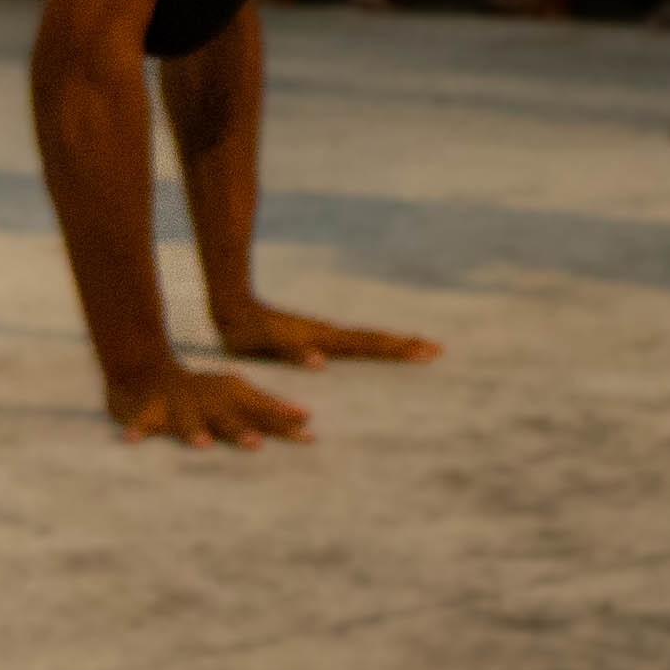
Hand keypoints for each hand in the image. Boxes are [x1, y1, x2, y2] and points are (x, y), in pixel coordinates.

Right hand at [105, 358, 313, 449]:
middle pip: (226, 418)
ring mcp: (176, 405)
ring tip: (202, 446)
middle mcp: (205, 400)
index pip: (260, 409)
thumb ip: (268, 407)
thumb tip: (308, 418)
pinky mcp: (148, 412)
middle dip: (240, 430)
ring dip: (194, 431)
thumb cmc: (203, 391)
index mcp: (227, 396)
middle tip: (256, 444)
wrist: (148, 369)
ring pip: (185, 420)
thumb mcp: (234, 392)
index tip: (306, 431)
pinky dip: (136, 429)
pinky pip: (140, 421)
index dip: (281, 419)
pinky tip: (131, 440)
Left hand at [211, 301, 441, 371]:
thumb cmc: (245, 333)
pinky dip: (371, 345)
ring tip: (419, 347)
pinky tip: (375, 349)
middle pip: (373, 340)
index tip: (426, 351)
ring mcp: (323, 334)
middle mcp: (328, 335)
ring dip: (393, 344)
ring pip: (366, 339)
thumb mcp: (265, 345)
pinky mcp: (316, 337)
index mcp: (322, 339)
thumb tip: (320, 361)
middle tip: (438, 349)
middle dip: (405, 345)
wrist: (232, 308)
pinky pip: (352, 342)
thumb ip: (292, 352)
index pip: (367, 345)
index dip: (396, 349)